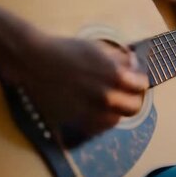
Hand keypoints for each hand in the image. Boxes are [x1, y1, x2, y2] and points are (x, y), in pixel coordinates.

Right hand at [3, 35, 148, 136]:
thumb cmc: (66, 50)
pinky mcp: (75, 119)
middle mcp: (105, 97)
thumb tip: (133, 65)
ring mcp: (90, 111)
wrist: (34, 62)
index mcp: (114, 76)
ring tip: (110, 102)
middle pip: (133, 107)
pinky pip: (96, 127)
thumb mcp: (98, 49)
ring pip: (116, 120)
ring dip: (117, 111)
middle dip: (133, 99)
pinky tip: (97, 111)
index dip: (139, 81)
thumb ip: (119, 59)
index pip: (141, 86)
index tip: (134, 79)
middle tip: (127, 93)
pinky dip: (100, 120)